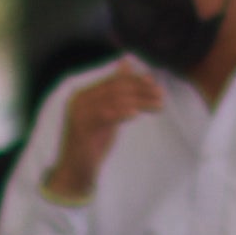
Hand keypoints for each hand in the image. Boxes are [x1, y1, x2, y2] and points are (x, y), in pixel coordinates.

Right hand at [44, 66, 163, 198]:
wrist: (75, 171)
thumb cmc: (92, 143)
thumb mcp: (106, 114)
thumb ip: (115, 93)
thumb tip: (126, 63)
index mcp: (84, 95)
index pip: (113, 81)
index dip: (136, 80)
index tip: (154, 84)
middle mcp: (80, 101)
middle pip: (115, 88)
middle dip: (141, 89)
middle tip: (161, 94)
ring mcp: (80, 114)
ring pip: (114, 100)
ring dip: (140, 101)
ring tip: (158, 105)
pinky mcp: (83, 129)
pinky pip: (105, 116)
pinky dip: (122, 113)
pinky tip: (136, 114)